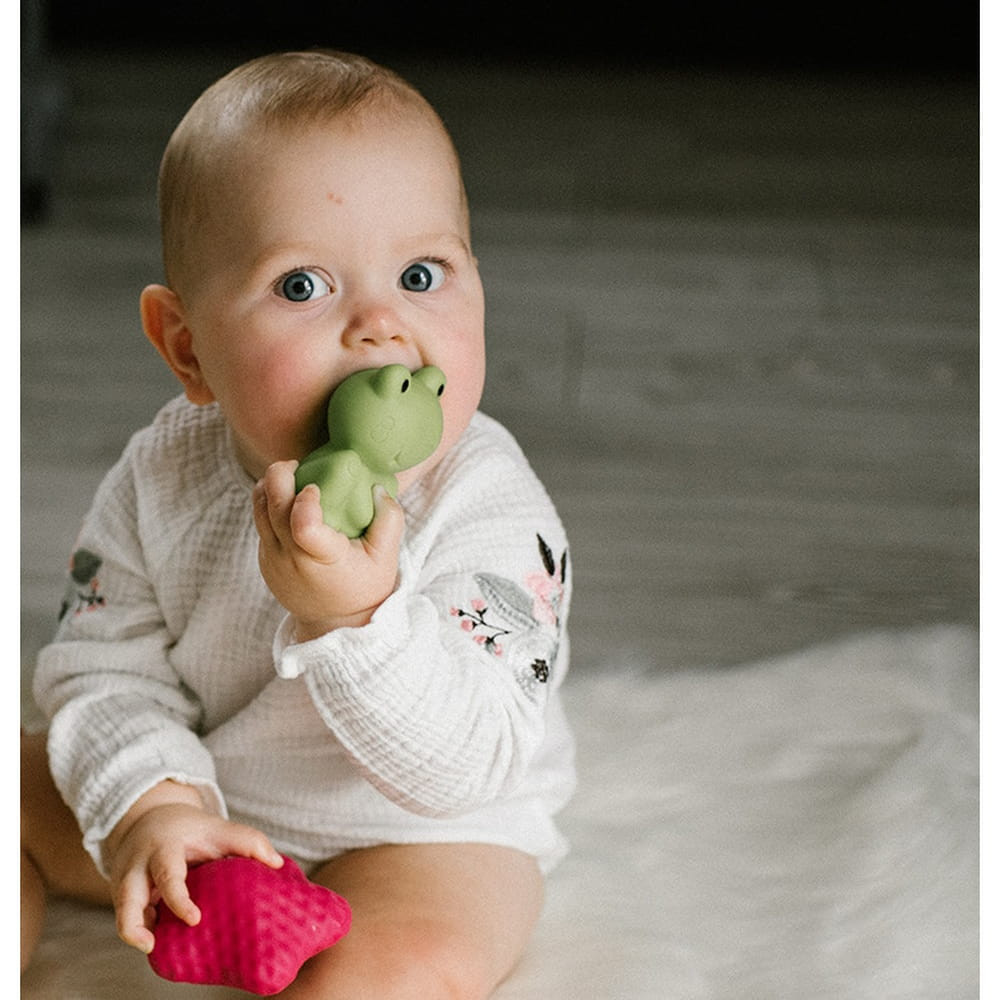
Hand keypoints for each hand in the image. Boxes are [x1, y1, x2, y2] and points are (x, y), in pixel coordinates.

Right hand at [105, 781, 282, 953]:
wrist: (151, 820)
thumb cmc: (191, 830)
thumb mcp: (217, 828)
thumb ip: (248, 842)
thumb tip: (278, 864)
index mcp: (164, 849)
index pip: (167, 874)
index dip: (179, 899)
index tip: (194, 919)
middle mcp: (139, 867)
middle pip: (126, 896)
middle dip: (134, 924)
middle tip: (153, 945)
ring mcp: (126, 883)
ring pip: (120, 912)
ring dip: (133, 932)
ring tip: (151, 947)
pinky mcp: (124, 898)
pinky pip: (127, 920)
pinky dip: (139, 932)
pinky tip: (158, 941)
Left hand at [252, 460, 405, 640]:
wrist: (336, 622)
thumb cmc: (365, 585)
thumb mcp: (387, 557)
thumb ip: (389, 519)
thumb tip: (376, 486)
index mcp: (324, 559)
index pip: (303, 526)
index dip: (305, 499)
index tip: (317, 487)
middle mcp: (291, 559)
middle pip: (271, 507)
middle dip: (279, 475)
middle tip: (296, 464)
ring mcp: (272, 560)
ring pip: (258, 510)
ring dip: (269, 486)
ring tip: (291, 476)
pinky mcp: (264, 558)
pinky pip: (259, 521)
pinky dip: (270, 503)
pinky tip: (290, 499)